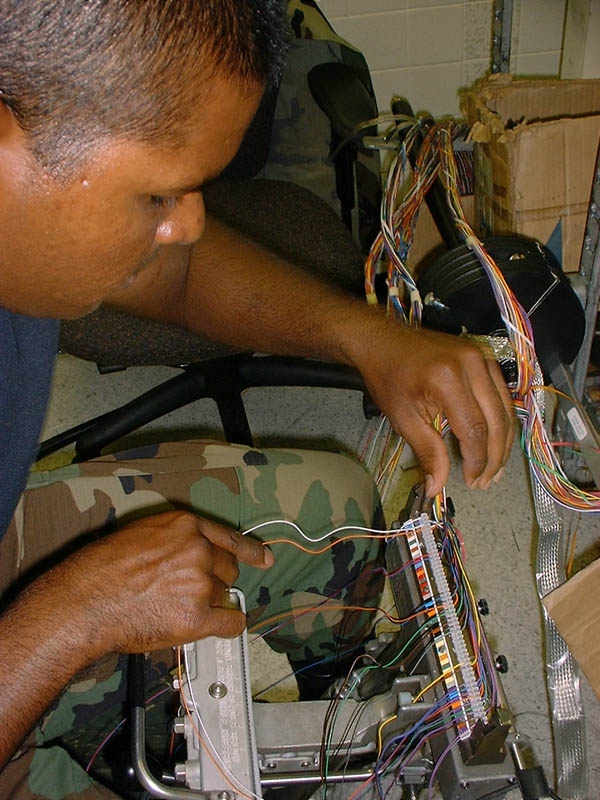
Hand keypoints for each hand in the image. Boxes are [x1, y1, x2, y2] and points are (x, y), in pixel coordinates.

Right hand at [53, 511, 272, 655]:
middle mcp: (198, 551)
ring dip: (207, 603)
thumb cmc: (101, 568)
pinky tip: (219, 626)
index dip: (250, 551)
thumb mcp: (142, 533)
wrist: (83, 602)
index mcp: (185, 526)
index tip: (265, 558)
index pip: (228, 538)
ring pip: (223, 595)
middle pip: (227, 569)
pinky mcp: (197, 618)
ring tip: (172, 606)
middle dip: (214, 580)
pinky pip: (231, 623)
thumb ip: (174, 539)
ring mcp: (199, 584)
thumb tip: (193, 553)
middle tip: (187, 590)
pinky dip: (229, 625)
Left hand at [349, 319, 513, 495]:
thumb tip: (437, 487)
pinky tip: (494, 442)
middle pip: (496, 420)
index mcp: (447, 379)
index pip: (474, 429)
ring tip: (494, 469)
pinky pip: (501, 395)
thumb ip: (428, 452)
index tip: (472, 481)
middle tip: (486, 481)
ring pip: (505, 408)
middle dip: (494, 457)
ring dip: (502, 442)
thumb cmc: (389, 378)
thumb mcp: (404, 419)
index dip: (478, 460)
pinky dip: (500, 420)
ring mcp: (481, 357)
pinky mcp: (484, 357)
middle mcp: (471, 364)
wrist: (383, 342)